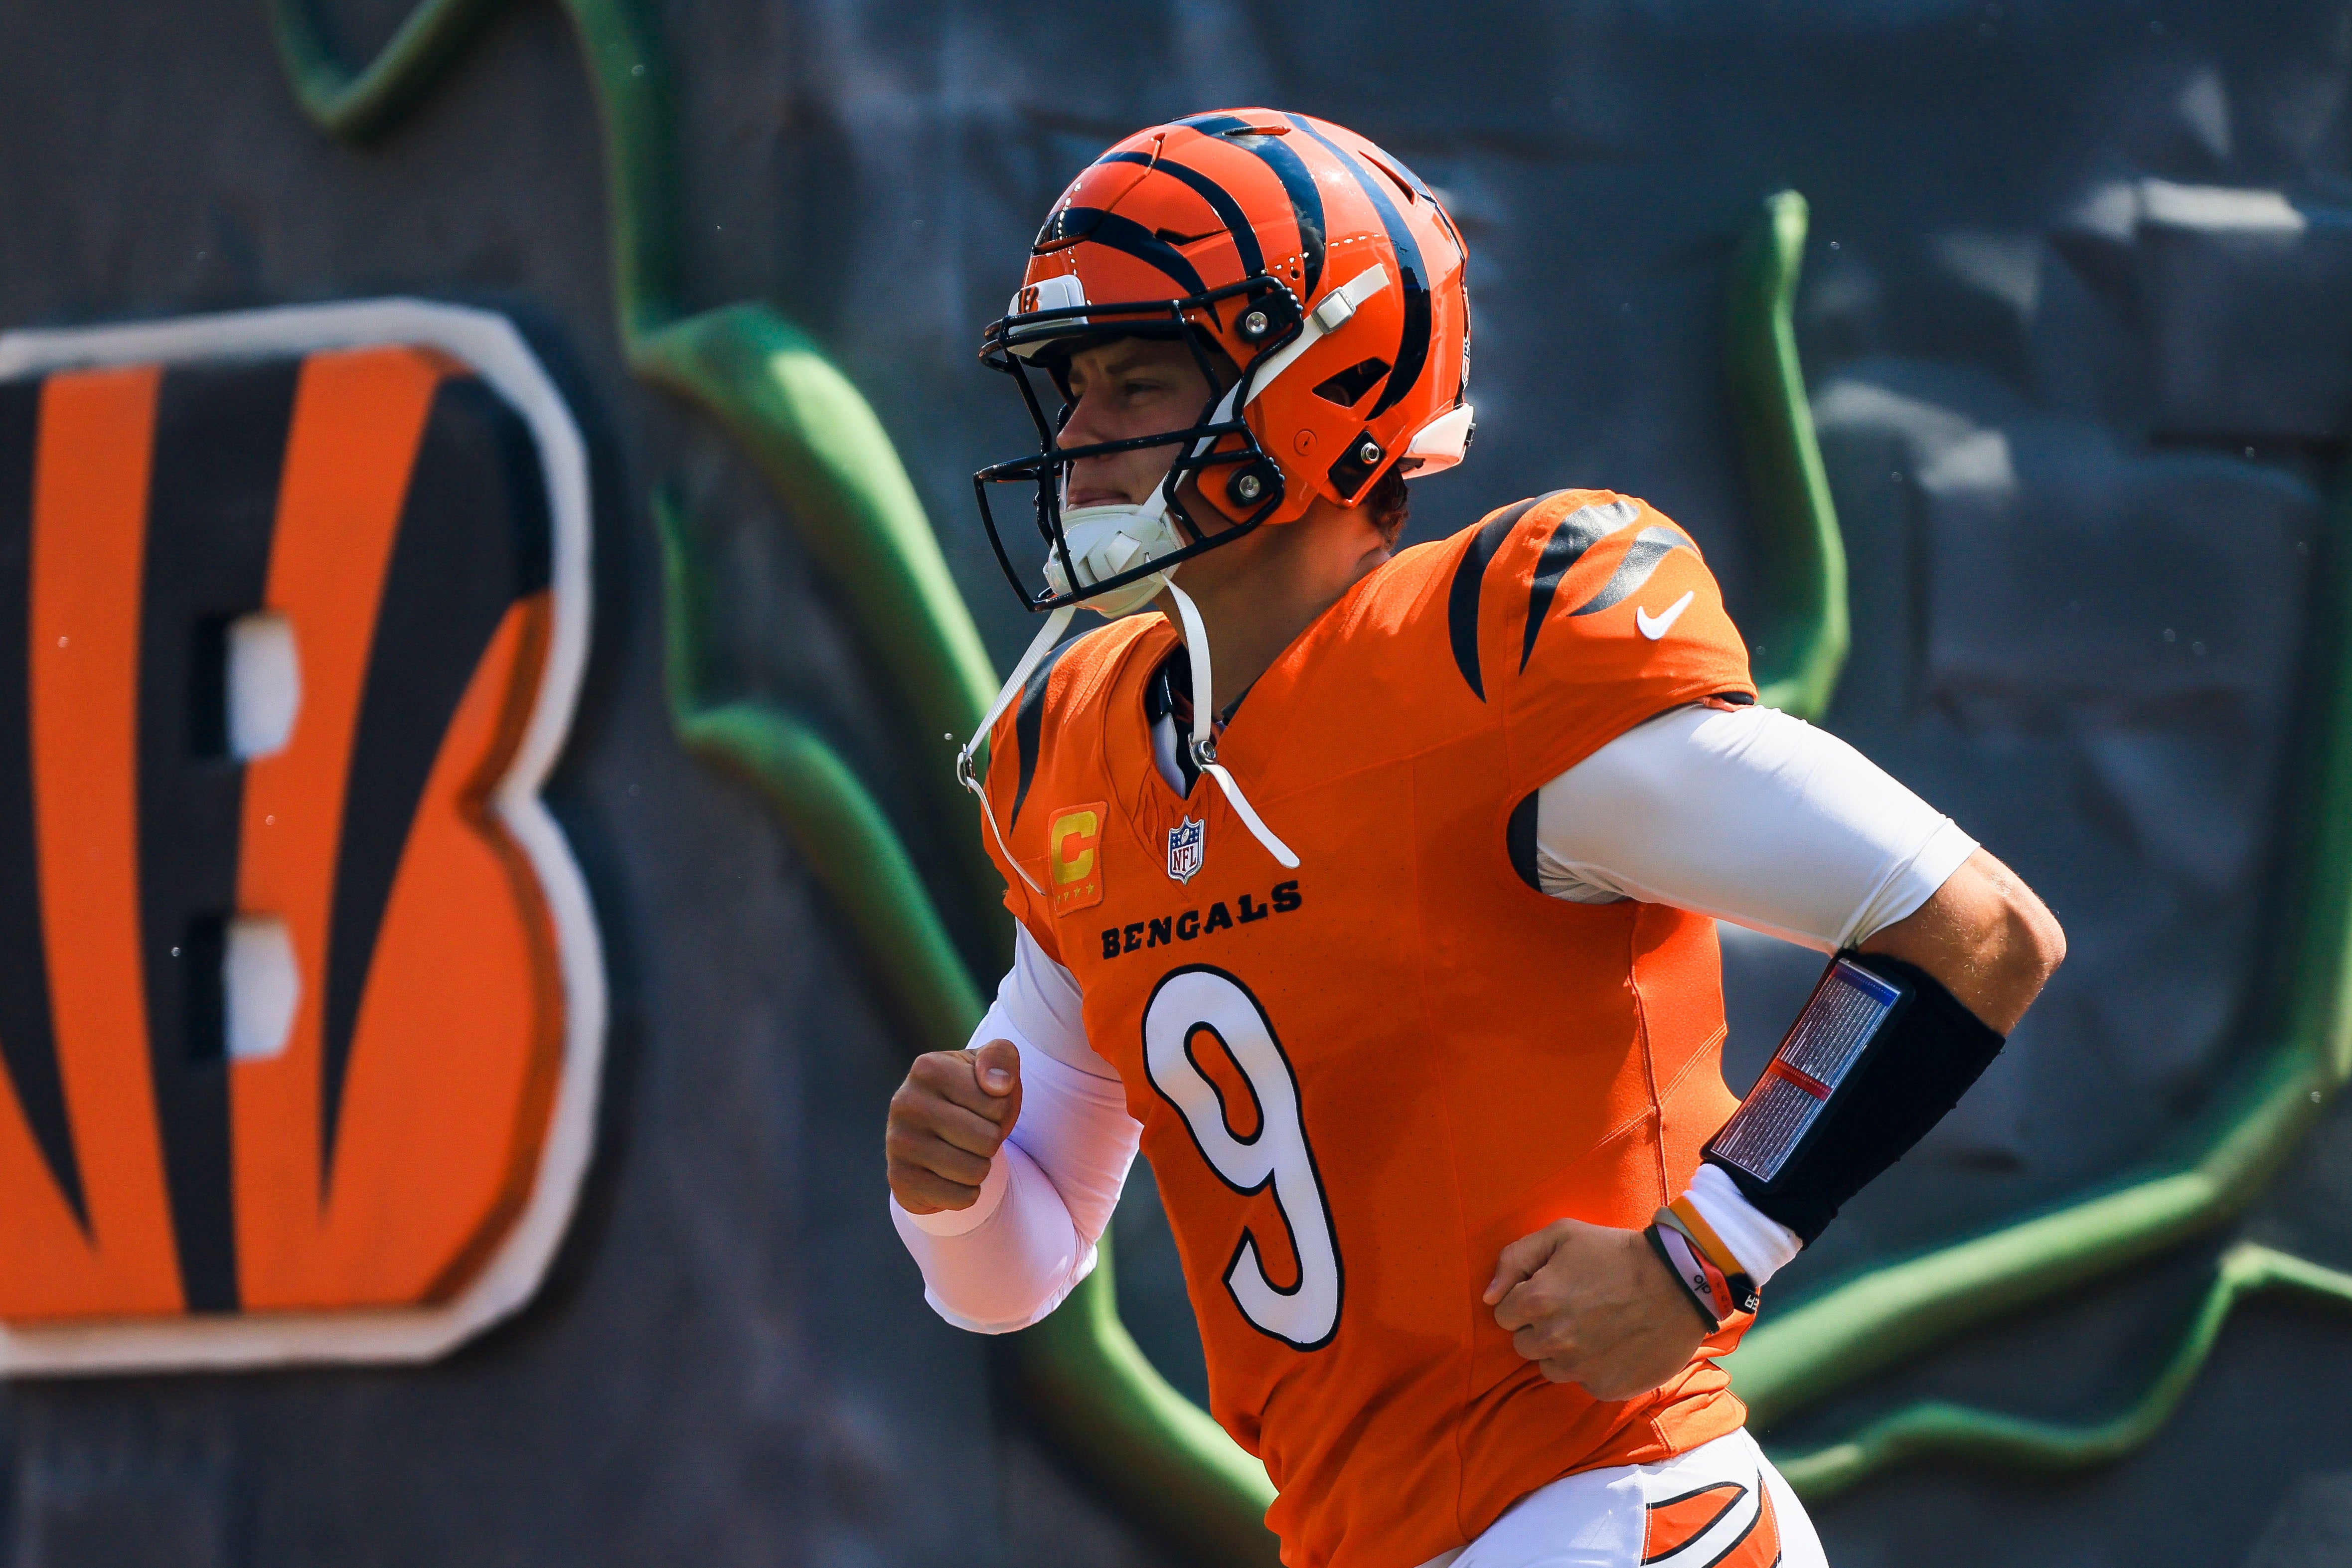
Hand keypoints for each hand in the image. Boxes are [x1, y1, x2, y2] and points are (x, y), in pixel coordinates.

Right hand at [885, 1041, 1022, 1213]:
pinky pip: (962, 1198)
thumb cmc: (971, 1094)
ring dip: (980, 1167)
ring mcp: (898, 1142)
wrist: (933, 1134)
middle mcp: (905, 1102)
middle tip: (973, 1133)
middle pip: (989, 1140)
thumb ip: (1002, 1057)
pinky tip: (950, 1175)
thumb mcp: (991, 1066)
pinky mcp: (900, 1179)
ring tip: (962, 1151)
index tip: (982, 1105)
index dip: (1002, 1110)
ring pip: (976, 1172)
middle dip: (991, 1140)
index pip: (999, 1103)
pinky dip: (967, 1192)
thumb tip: (999, 1085)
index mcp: (928, 1068)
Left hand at [1485, 1217, 1709, 1400]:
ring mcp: (1579, 1368)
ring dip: (1562, 1351)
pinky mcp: (1605, 1387)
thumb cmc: (1616, 1252)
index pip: (1503, 1315)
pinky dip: (1592, 1367)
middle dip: (1539, 1327)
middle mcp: (1553, 1340)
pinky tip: (1612, 1343)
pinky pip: (1583, 1382)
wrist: (1680, 1281)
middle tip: (1573, 1308)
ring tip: (1593, 1326)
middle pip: (1523, 1344)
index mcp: (1536, 1301)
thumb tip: (1488, 1297)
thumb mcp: (1562, 1234)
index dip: (1524, 1301)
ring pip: (1549, 1368)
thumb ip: (1515, 1259)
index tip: (1550, 1291)